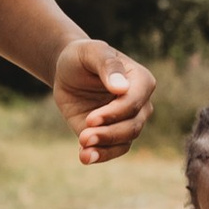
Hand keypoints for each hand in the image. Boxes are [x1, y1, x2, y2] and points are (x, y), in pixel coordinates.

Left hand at [53, 34, 158, 167]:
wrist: (67, 71)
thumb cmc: (83, 56)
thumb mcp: (91, 51)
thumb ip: (108, 65)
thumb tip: (121, 88)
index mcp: (141, 81)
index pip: (134, 103)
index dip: (114, 113)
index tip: (90, 119)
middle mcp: (140, 104)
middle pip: (133, 126)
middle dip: (109, 134)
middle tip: (83, 136)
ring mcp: (128, 121)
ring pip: (125, 141)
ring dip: (104, 148)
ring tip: (84, 151)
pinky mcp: (112, 134)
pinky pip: (114, 150)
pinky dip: (100, 155)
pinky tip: (84, 156)